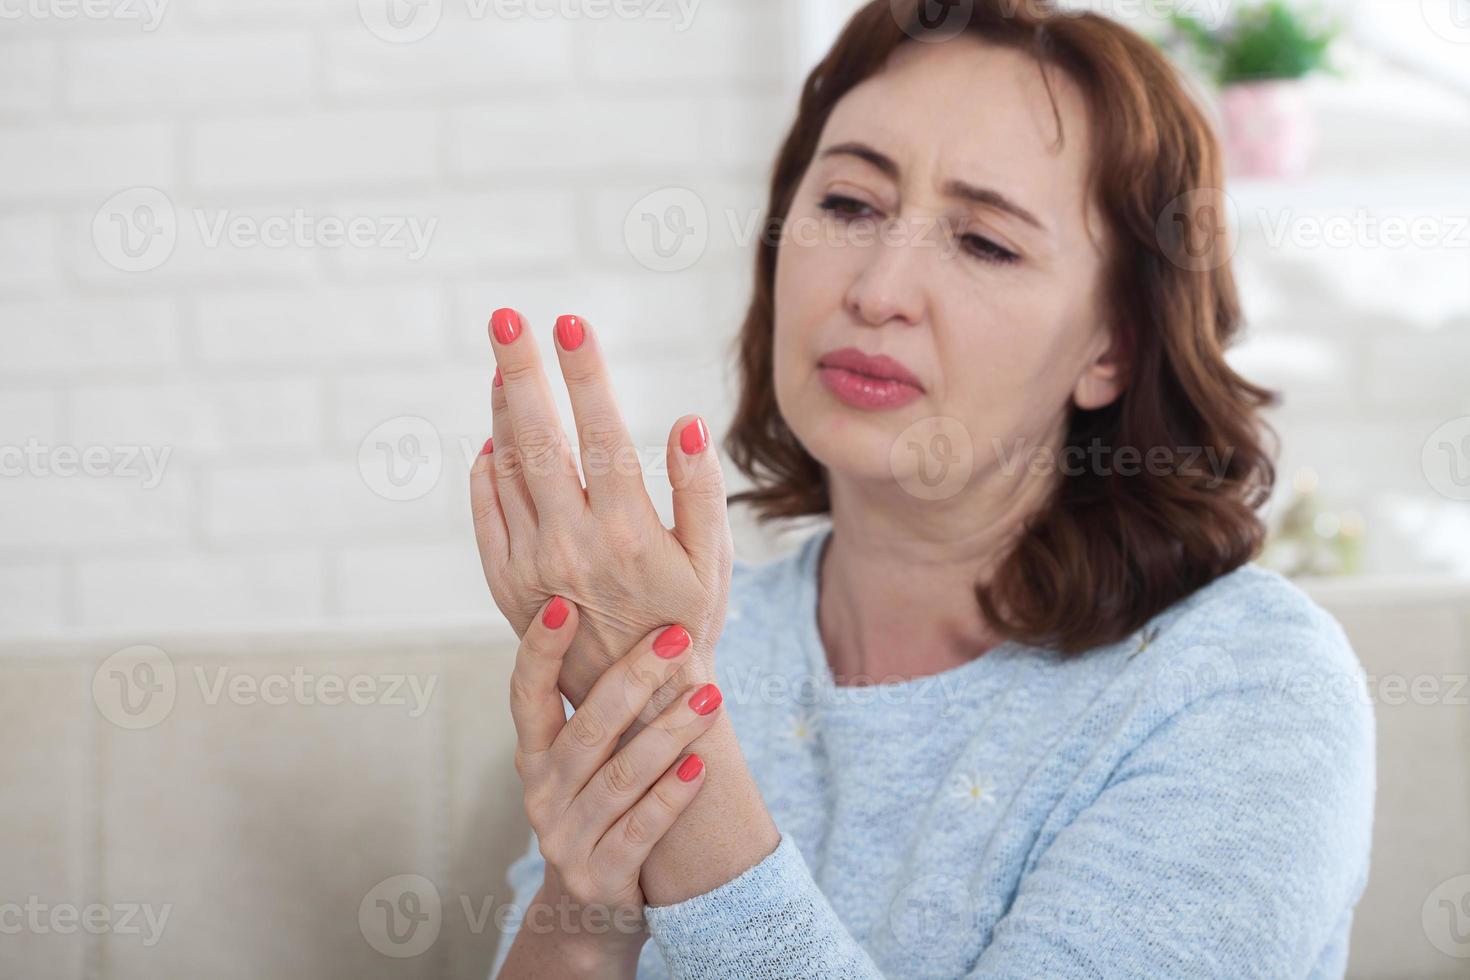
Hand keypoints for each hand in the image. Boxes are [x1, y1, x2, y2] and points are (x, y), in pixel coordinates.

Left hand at [470, 308, 733, 719]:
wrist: (637, 709)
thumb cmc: (688, 623)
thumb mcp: (711, 561)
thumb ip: (700, 491)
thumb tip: (687, 422)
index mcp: (628, 531)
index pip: (601, 431)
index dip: (583, 372)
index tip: (569, 323)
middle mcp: (571, 543)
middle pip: (538, 437)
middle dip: (520, 369)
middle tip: (505, 319)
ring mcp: (530, 565)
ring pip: (507, 467)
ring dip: (504, 411)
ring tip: (506, 367)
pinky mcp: (505, 585)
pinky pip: (486, 511)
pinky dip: (486, 469)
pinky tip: (494, 440)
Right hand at [501, 593, 721, 974]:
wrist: (593, 911)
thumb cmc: (603, 812)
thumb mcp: (587, 764)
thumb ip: (603, 707)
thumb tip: (647, 625)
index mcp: (535, 757)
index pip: (527, 695)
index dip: (540, 651)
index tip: (562, 603)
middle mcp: (542, 795)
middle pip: (587, 730)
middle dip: (633, 678)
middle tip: (676, 639)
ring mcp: (567, 840)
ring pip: (622, 777)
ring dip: (669, 733)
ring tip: (711, 698)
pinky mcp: (601, 877)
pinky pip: (642, 829)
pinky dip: (672, 795)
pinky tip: (701, 766)